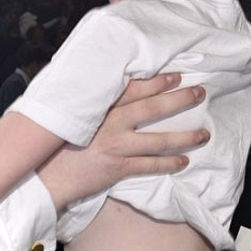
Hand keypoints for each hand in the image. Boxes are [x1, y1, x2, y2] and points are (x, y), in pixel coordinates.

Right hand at [38, 73, 209, 211]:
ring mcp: (116, 147)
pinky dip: (169, 163)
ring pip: (158, 140)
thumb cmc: (57, 143)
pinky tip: (183, 161)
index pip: (133, 88)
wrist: (47, 175)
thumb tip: (108, 90)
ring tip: (203, 134)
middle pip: (152, 109)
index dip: (157, 81)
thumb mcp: (72, 116)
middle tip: (200, 93)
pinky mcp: (118, 168)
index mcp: (99, 107)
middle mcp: (110, 124)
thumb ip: (91, 104)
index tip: (177, 75)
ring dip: (184, 137)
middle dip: (179, 100)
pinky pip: (150, 165)